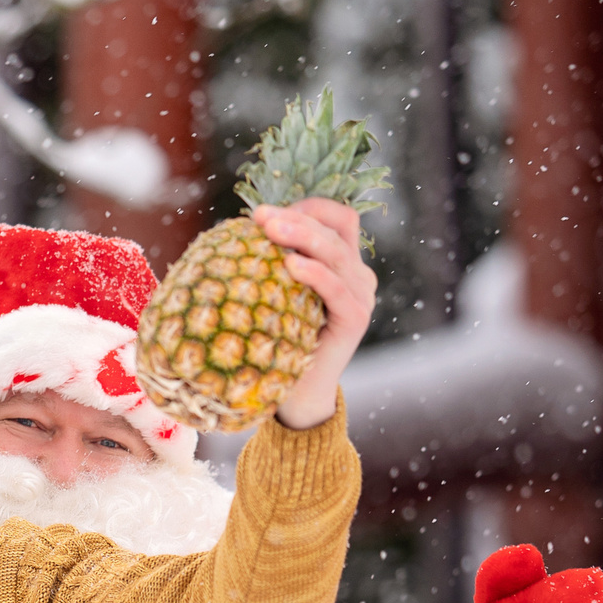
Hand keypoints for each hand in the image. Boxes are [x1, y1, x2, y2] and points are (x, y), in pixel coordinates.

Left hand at [255, 199, 375, 431]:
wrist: (296, 394)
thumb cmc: (278, 340)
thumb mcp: (276, 294)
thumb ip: (272, 263)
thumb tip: (241, 229)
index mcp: (342, 262)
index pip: (337, 217)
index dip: (306, 208)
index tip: (264, 212)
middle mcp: (357, 274)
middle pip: (335, 229)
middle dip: (296, 217)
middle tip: (261, 216)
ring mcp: (361, 295)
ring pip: (336, 253)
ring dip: (302, 236)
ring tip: (272, 230)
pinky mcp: (356, 319)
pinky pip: (337, 289)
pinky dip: (315, 274)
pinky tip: (291, 265)